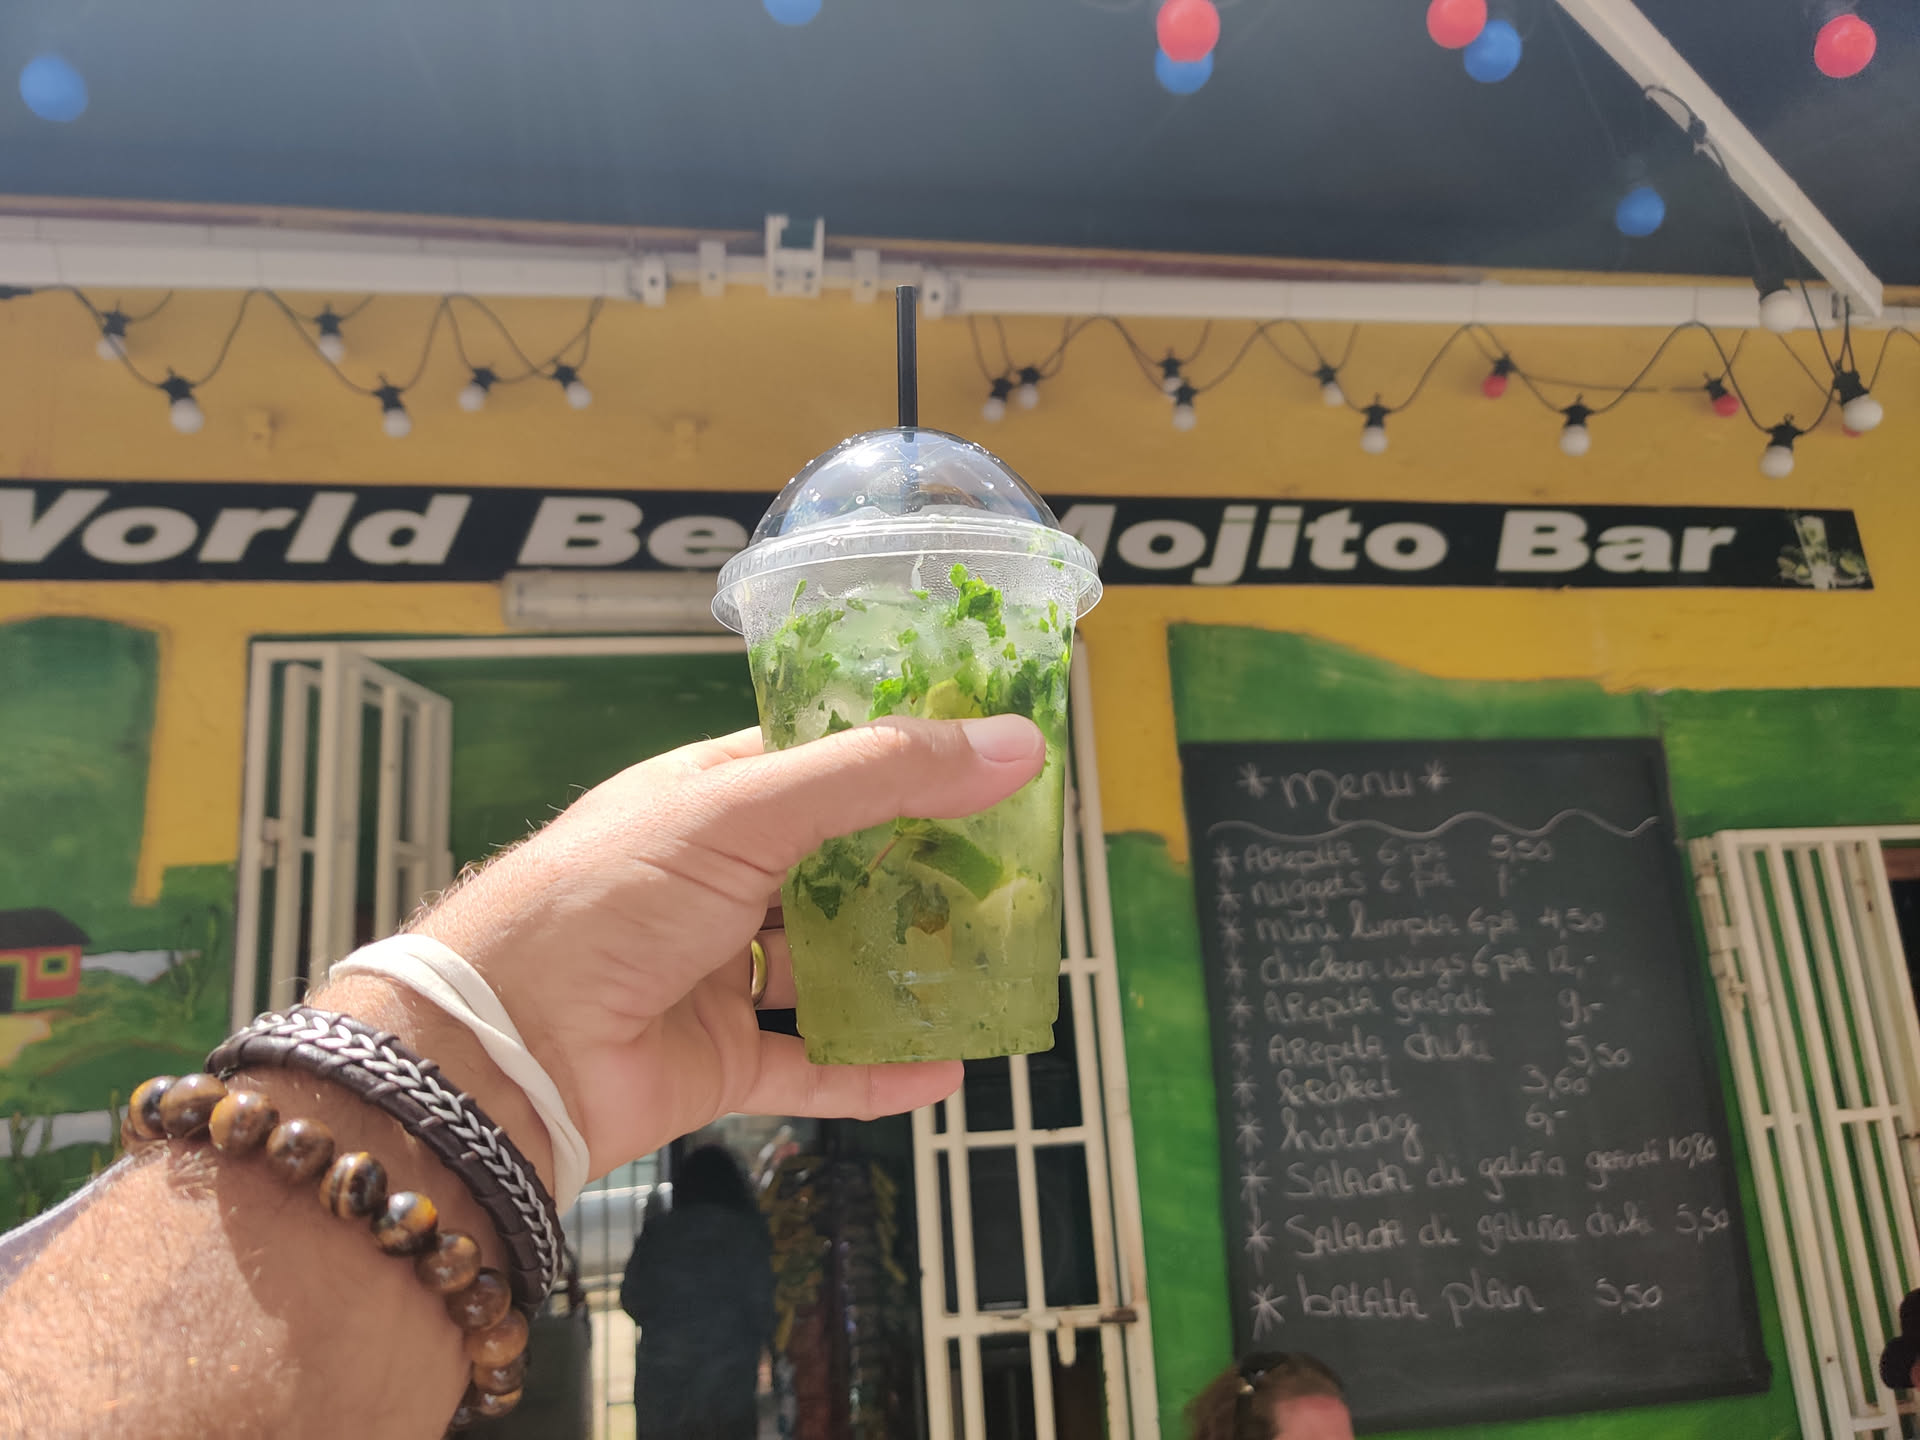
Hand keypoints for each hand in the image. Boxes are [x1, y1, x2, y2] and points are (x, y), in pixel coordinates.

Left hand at [399, 714, 1045, 1177]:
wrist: (498, 1051)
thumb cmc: (600, 900)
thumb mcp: (745, 810)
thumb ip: (878, 776)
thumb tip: (1009, 744)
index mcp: (709, 800)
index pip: (822, 765)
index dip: (904, 760)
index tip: (991, 760)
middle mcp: (714, 884)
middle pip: (839, 872)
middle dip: (919, 876)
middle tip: (1011, 874)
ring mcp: (716, 976)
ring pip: (831, 974)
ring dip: (904, 975)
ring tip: (992, 968)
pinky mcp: (718, 1064)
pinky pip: (813, 1068)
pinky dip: (876, 1072)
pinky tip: (944, 1069)